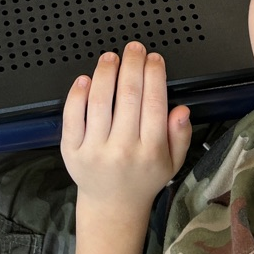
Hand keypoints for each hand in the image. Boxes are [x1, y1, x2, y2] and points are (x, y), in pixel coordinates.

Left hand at [61, 43, 191, 215]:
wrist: (112, 205)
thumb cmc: (143, 178)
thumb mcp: (173, 162)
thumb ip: (180, 135)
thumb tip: (181, 109)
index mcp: (150, 151)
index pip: (154, 102)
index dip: (154, 74)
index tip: (154, 58)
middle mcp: (123, 150)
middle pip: (128, 96)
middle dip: (132, 65)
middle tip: (134, 49)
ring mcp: (95, 150)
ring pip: (99, 101)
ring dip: (106, 72)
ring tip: (111, 57)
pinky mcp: (72, 150)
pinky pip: (72, 116)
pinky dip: (77, 94)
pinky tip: (86, 78)